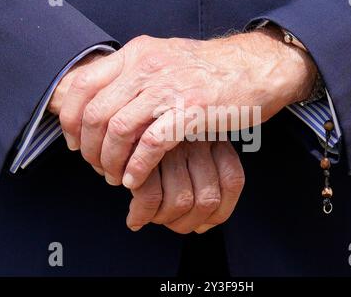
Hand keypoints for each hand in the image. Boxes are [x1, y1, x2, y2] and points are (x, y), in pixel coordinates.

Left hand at [54, 26, 315, 187]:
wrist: (254, 68)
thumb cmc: (208, 71)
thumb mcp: (164, 60)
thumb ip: (133, 76)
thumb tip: (101, 103)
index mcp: (137, 54)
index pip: (82, 84)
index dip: (70, 119)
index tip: (75, 143)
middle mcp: (147, 67)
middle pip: (95, 113)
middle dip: (90, 148)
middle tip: (98, 167)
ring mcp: (169, 88)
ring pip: (119, 130)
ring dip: (111, 161)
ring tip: (116, 177)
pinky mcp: (190, 111)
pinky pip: (151, 144)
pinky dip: (137, 167)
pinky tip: (136, 180)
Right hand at [127, 140, 244, 233]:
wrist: (118, 123)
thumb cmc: (151, 144)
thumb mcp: (184, 151)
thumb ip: (199, 182)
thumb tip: (203, 227)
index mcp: (214, 137)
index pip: (232, 181)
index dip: (219, 212)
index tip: (201, 224)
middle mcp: (197, 139)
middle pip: (207, 199)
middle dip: (186, 223)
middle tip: (168, 222)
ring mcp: (171, 144)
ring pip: (181, 201)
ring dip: (164, 220)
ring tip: (151, 217)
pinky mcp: (141, 153)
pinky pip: (150, 197)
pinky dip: (142, 214)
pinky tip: (135, 218)